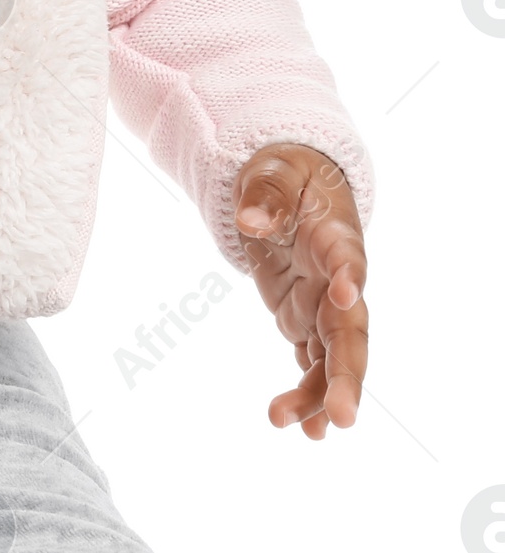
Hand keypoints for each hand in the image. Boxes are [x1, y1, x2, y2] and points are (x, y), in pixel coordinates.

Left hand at [233, 143, 367, 439]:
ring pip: (331, 357)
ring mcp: (324, 304)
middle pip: (350, 330)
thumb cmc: (286, 174)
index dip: (349, 275)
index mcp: (335, 235)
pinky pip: (311, 361)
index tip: (346, 293)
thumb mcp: (272, 171)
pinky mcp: (306, 318)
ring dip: (320, 395)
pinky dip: (307, 392)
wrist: (293, 186)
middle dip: (346, 374)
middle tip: (342, 417)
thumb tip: (252, 220)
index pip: (348, 257)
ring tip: (303, 432)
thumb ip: (265, 194)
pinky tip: (300, 427)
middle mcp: (338, 278)